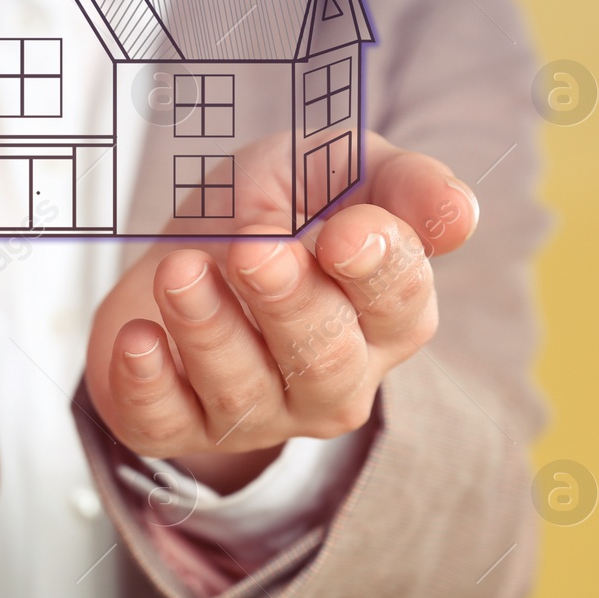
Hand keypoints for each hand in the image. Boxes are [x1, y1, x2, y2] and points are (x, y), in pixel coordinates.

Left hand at [84, 131, 477, 493]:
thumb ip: (399, 184)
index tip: (345, 232)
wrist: (176, 258)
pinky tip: (138, 338)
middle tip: (252, 249)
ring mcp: (258, 413)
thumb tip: (460, 215)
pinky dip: (148, 385)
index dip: (377, 269)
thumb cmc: (268, 216)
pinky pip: (167, 424)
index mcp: (384, 316)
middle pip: (325, 359)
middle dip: (288, 303)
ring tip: (179, 272)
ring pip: (244, 391)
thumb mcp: (333, 172)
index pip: (401, 303)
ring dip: (209, 330)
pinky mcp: (178, 425)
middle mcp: (333, 378)